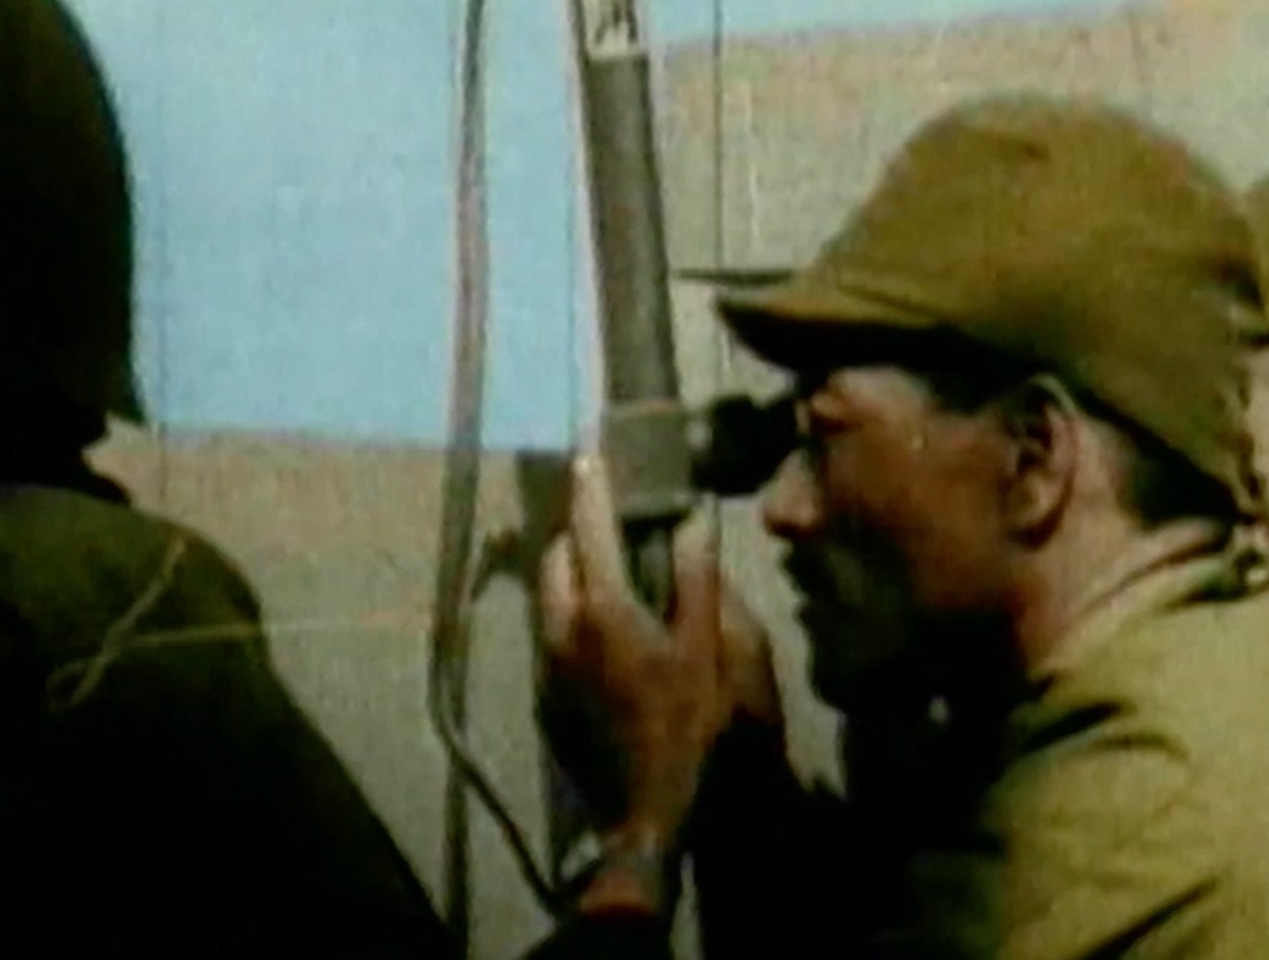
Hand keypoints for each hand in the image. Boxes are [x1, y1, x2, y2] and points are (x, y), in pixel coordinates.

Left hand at [539, 454, 774, 852]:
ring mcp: (550, 668)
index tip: (589, 452)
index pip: (589, 527)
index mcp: (604, 609)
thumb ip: (698, 578)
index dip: (591, 486)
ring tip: (605, 560)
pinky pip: (553, 633)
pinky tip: (606, 622)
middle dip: (574, 528)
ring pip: (548, 596)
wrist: (662, 815)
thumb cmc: (704, 732)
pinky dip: (571, 610)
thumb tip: (689, 522)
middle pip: (555, 558)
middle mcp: (562, 631)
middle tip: (604, 512)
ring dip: (570, 569)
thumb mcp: (720, 648)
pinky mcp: (550, 699)